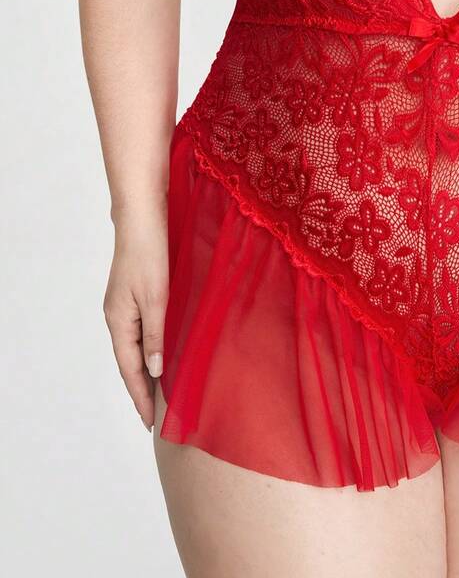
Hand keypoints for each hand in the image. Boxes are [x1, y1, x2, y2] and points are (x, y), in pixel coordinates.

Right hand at [103, 202, 168, 430]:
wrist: (143, 219)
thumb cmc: (150, 255)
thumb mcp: (156, 298)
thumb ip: (155, 336)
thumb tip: (154, 371)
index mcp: (119, 321)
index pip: (130, 369)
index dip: (140, 396)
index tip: (150, 422)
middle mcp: (117, 317)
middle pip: (128, 362)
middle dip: (140, 390)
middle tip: (153, 417)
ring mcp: (123, 306)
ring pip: (134, 348)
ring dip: (145, 371)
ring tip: (158, 394)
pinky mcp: (133, 296)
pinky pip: (139, 332)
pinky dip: (148, 350)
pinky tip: (159, 355)